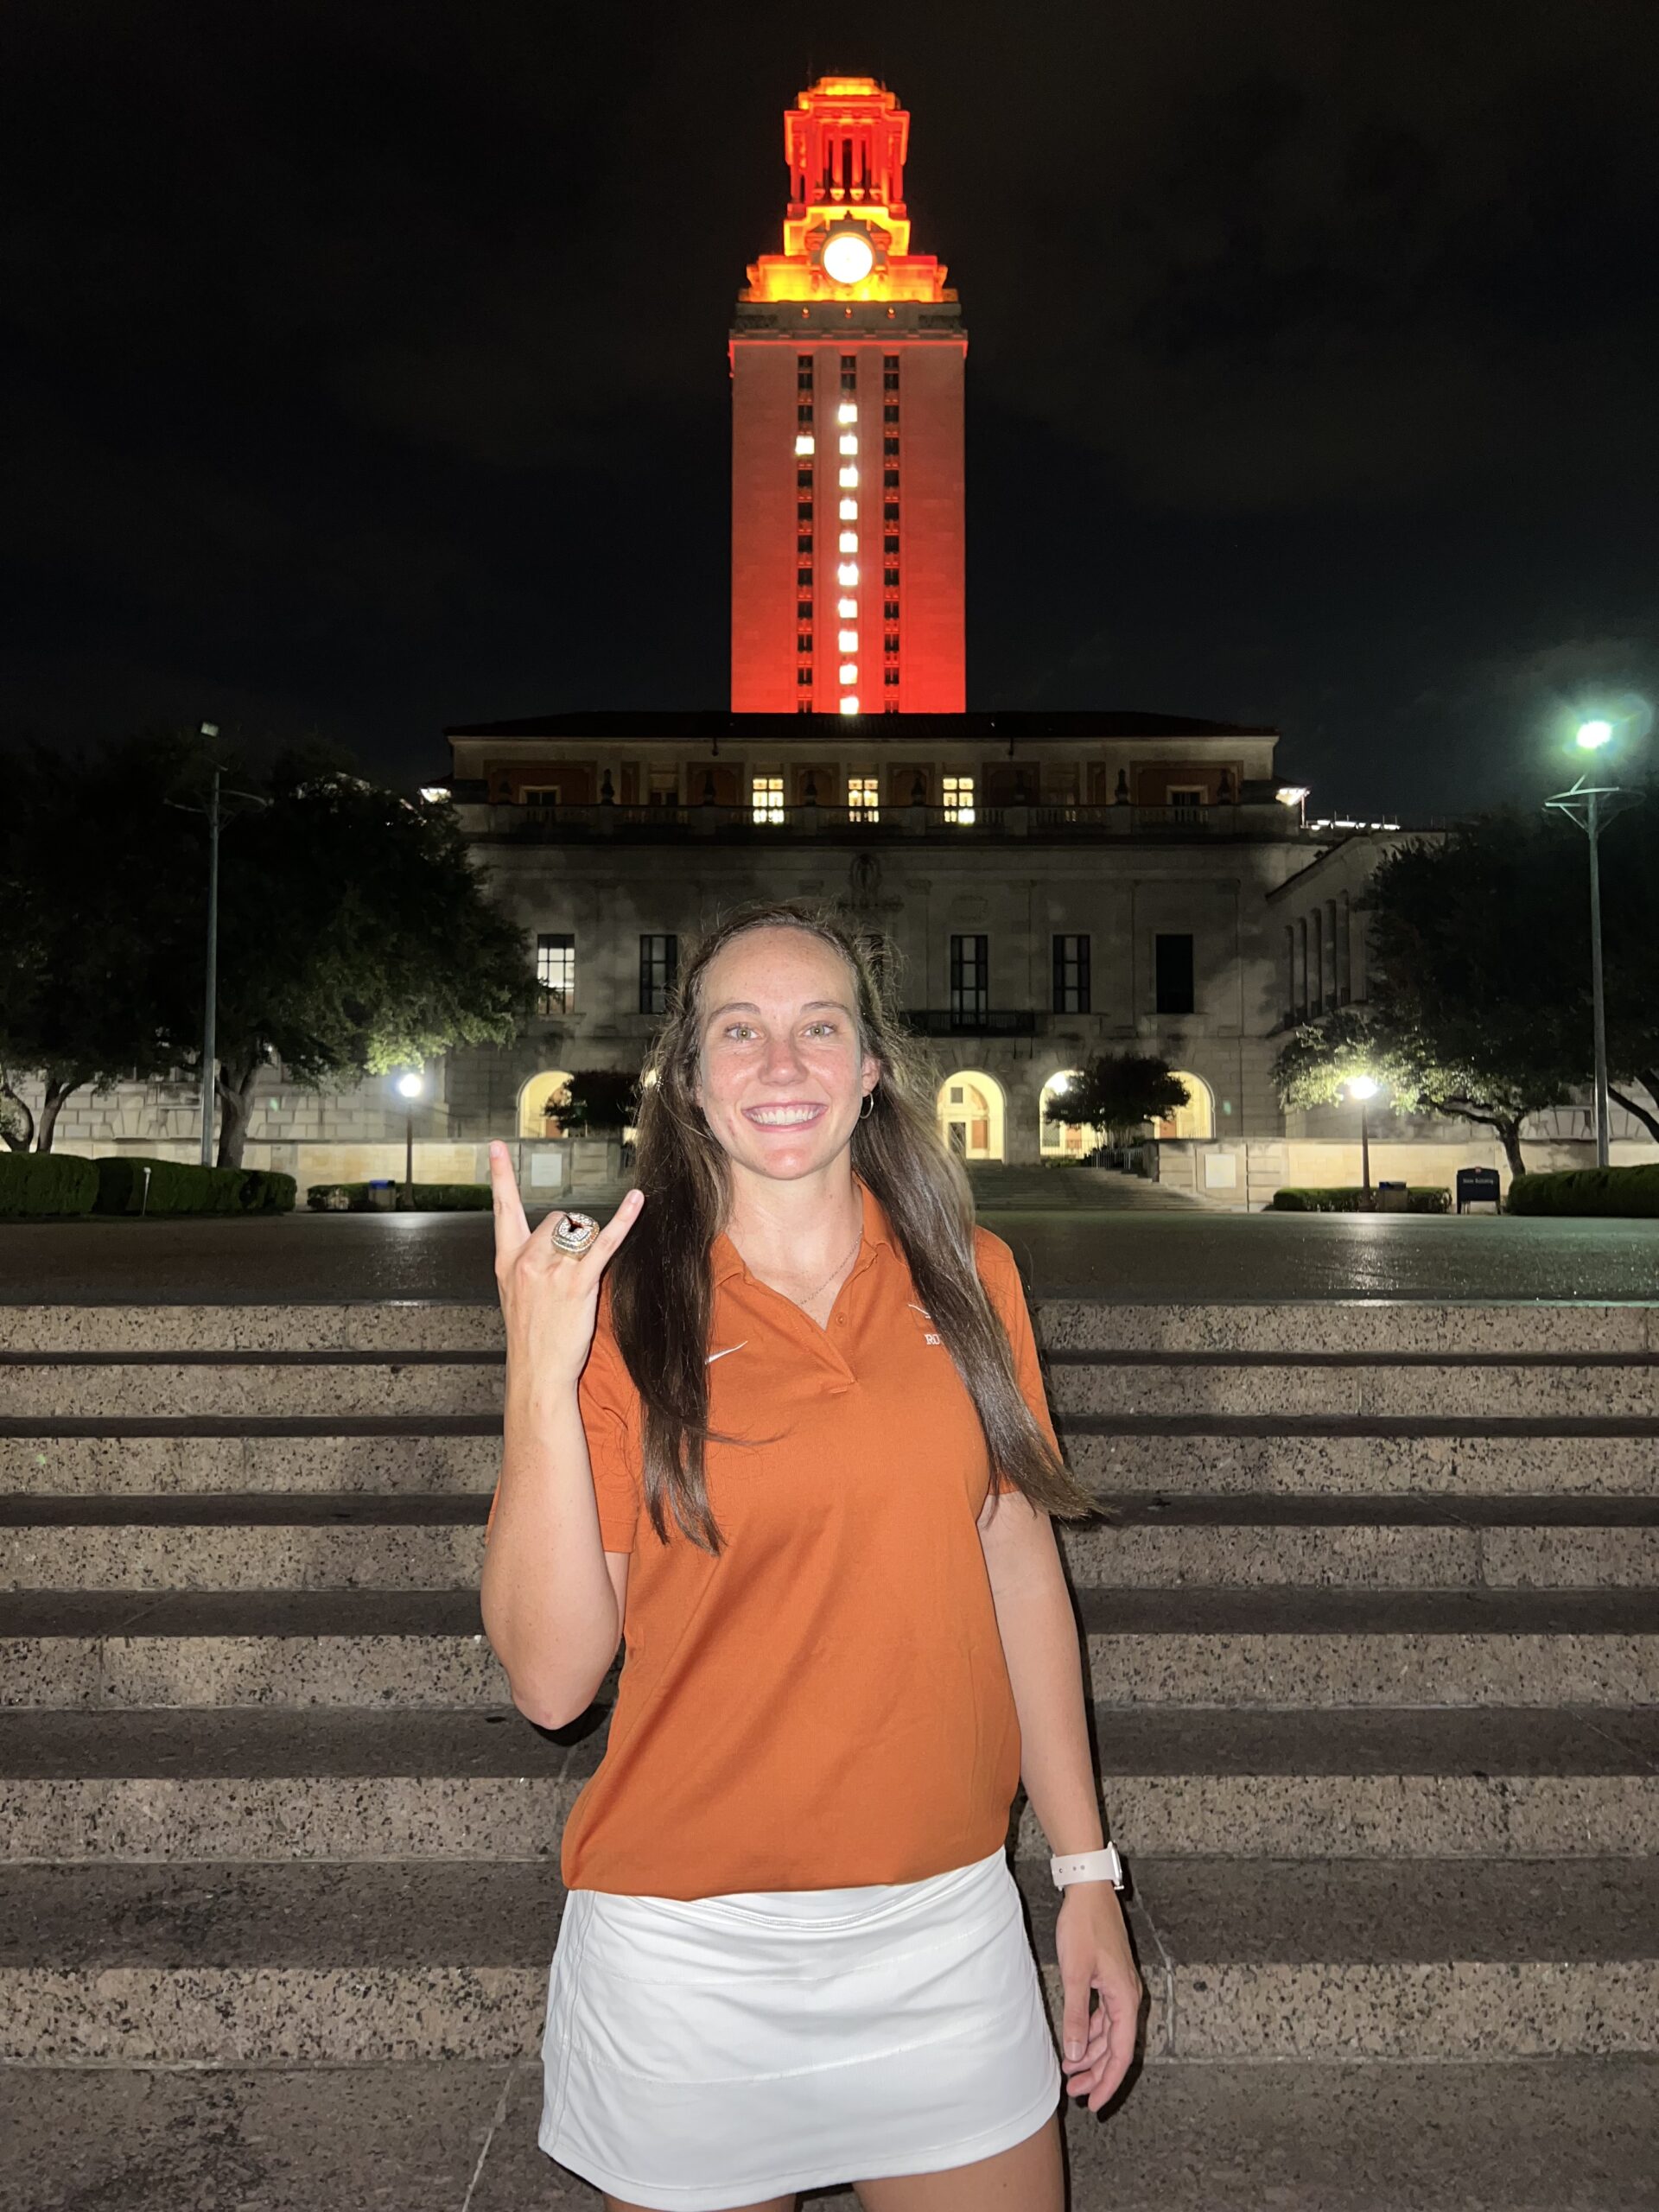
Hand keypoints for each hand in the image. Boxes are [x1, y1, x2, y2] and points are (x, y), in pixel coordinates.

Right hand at [488, 1141, 643, 1392]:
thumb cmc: (531, 1335)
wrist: (537, 1371)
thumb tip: (555, 1239)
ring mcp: (552, 1270)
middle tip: (575, 1268)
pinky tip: (637, 1200)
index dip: (500, 1176)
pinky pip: (605, 1243)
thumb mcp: (515, 1293)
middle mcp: (526, 1259)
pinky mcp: (578, 1282)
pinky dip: (625, 1219)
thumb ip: (528, 1263)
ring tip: (583, 1279)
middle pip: (559, 1217)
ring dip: (592, 1246)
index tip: (496, 1146)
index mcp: (507, 1260)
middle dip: (574, 1233)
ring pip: (582, 1230)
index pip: (502, 1209)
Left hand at [1055, 1882, 1141, 2113]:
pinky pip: (1104, 2017)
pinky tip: (1076, 2042)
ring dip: (1091, 2054)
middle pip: (1116, 2047)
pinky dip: (1090, 2032)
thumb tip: (1075, 2053)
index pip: (1121, 2053)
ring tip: (1070, 2072)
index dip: (1108, 2080)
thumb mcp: (1075, 1973)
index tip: (1095, 2103)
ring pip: (1109, 2033)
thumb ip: (1076, 2015)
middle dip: (1097, 2073)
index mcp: (1125, 1999)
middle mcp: (1128, 1997)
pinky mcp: (1109, 1979)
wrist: (1088, 1891)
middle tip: (1075, 2092)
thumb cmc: (1083, 1927)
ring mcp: (1120, 1988)